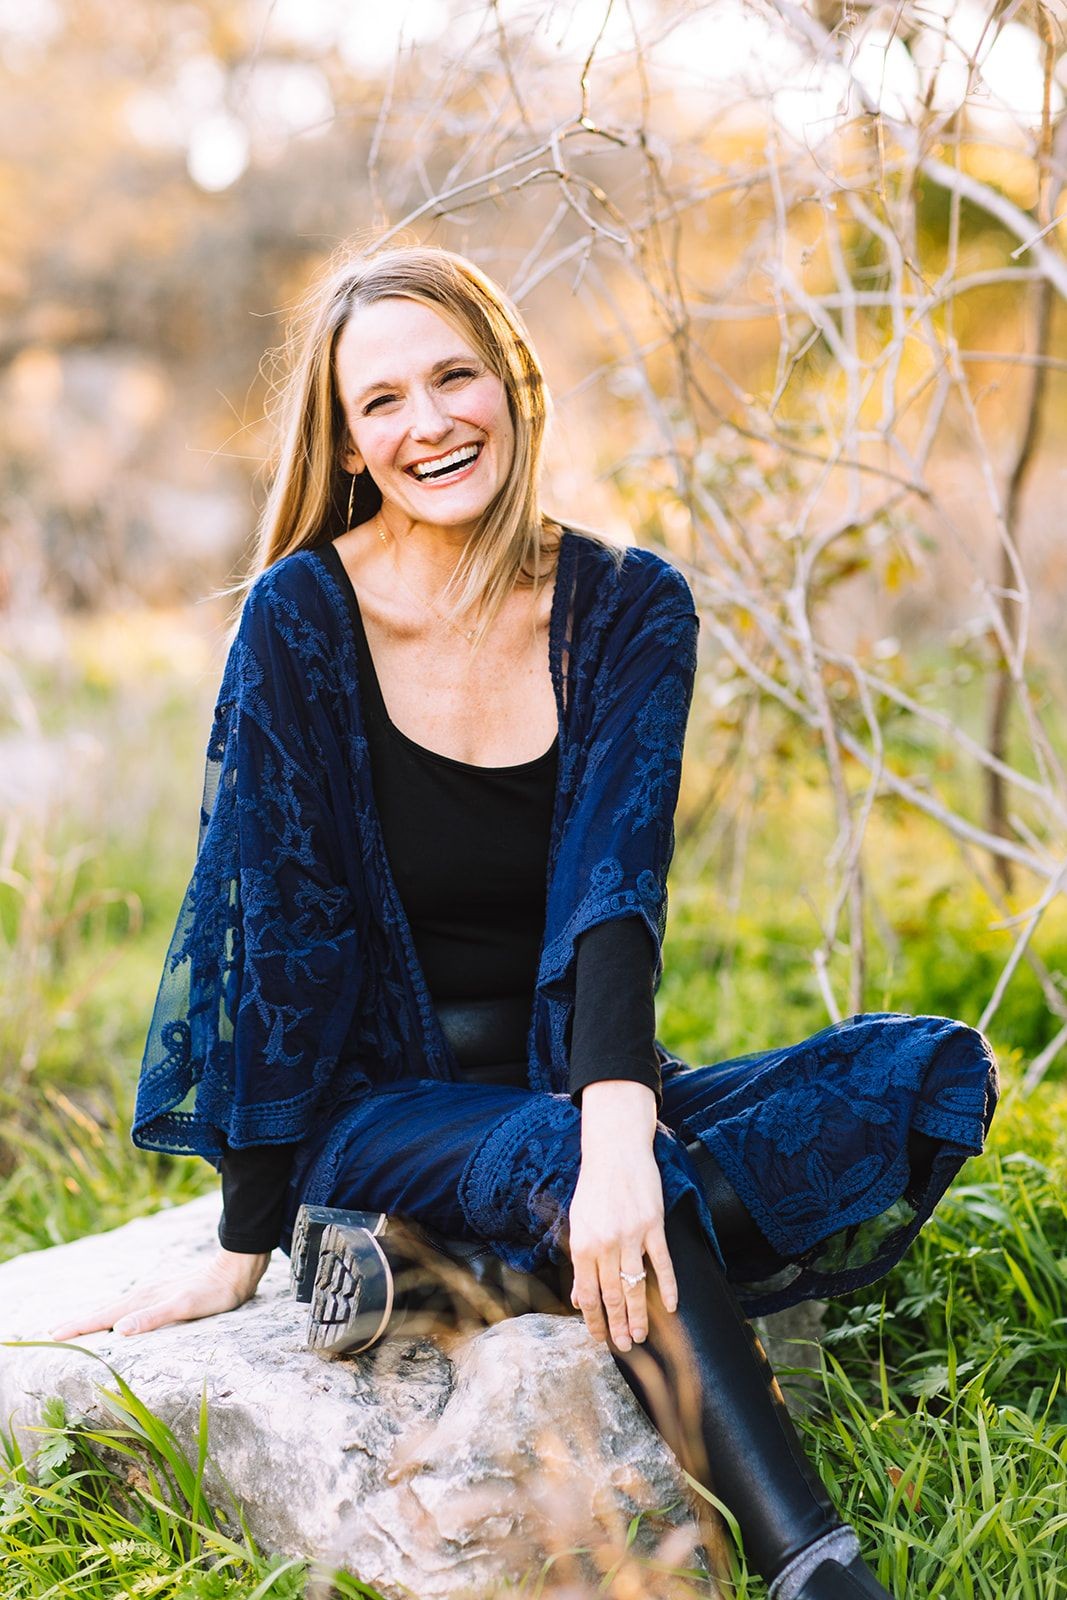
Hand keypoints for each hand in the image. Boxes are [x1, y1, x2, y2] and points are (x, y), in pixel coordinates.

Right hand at [49, 1248, 271, 1340]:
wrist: (234, 1272)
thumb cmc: (213, 1293)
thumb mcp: (184, 1307)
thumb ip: (152, 1318)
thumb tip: (118, 1331)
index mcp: (143, 1299)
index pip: (103, 1317)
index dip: (79, 1327)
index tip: (53, 1336)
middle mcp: (143, 1294)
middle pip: (103, 1311)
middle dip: (78, 1323)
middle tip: (52, 1334)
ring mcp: (152, 1294)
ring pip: (114, 1308)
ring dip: (93, 1319)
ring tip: (74, 1327)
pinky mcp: (161, 1296)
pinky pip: (128, 1308)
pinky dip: (113, 1315)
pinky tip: (115, 1320)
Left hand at [567, 1081, 677, 1352]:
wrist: (615, 1150)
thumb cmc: (593, 1188)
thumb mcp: (577, 1224)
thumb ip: (580, 1261)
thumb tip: (579, 1298)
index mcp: (582, 1245)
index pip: (587, 1293)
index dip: (593, 1320)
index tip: (599, 1339)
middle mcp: (605, 1243)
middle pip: (612, 1295)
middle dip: (617, 1326)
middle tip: (625, 1348)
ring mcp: (631, 1235)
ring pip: (636, 1285)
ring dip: (640, 1315)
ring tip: (642, 1337)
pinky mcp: (654, 1225)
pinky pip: (662, 1263)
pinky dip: (668, 1287)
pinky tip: (672, 1307)